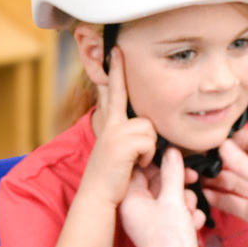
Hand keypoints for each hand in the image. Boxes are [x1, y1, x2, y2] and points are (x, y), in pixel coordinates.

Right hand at [80, 49, 157, 207]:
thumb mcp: (121, 154)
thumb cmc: (113, 180)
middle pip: (120, 94)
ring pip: (148, 126)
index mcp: (110, 126)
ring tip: (138, 161)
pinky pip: (149, 141)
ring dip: (149, 147)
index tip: (113, 52)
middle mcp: (110, 124)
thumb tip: (146, 129)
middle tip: (117, 48)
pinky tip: (137, 166)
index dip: (112, 73)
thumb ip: (131, 138)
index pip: (111, 95)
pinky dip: (148, 156)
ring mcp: (114, 131)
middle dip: (117, 72)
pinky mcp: (121, 141)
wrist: (98, 197)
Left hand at [120, 148, 206, 246]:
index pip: (140, 171)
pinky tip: (195, 223)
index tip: (175, 157)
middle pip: (159, 184)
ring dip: (187, 201)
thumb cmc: (169, 236)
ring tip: (191, 211)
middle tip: (192, 178)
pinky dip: (189, 216)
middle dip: (178, 184)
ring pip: (172, 199)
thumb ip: (173, 173)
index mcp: (131, 201)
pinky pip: (178, 214)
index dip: (159, 162)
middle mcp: (138, 210)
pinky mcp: (166, 232)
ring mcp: (152, 222)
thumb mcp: (173, 199)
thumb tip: (172, 151)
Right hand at [202, 127, 247, 246]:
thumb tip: (222, 145)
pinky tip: (203, 194)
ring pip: (233, 181)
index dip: (233, 138)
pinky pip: (232, 200)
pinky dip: (219, 198)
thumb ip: (241, 162)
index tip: (212, 141)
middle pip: (239, 161)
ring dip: (216, 180)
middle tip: (197, 161)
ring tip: (194, 178)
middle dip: (220, 161)